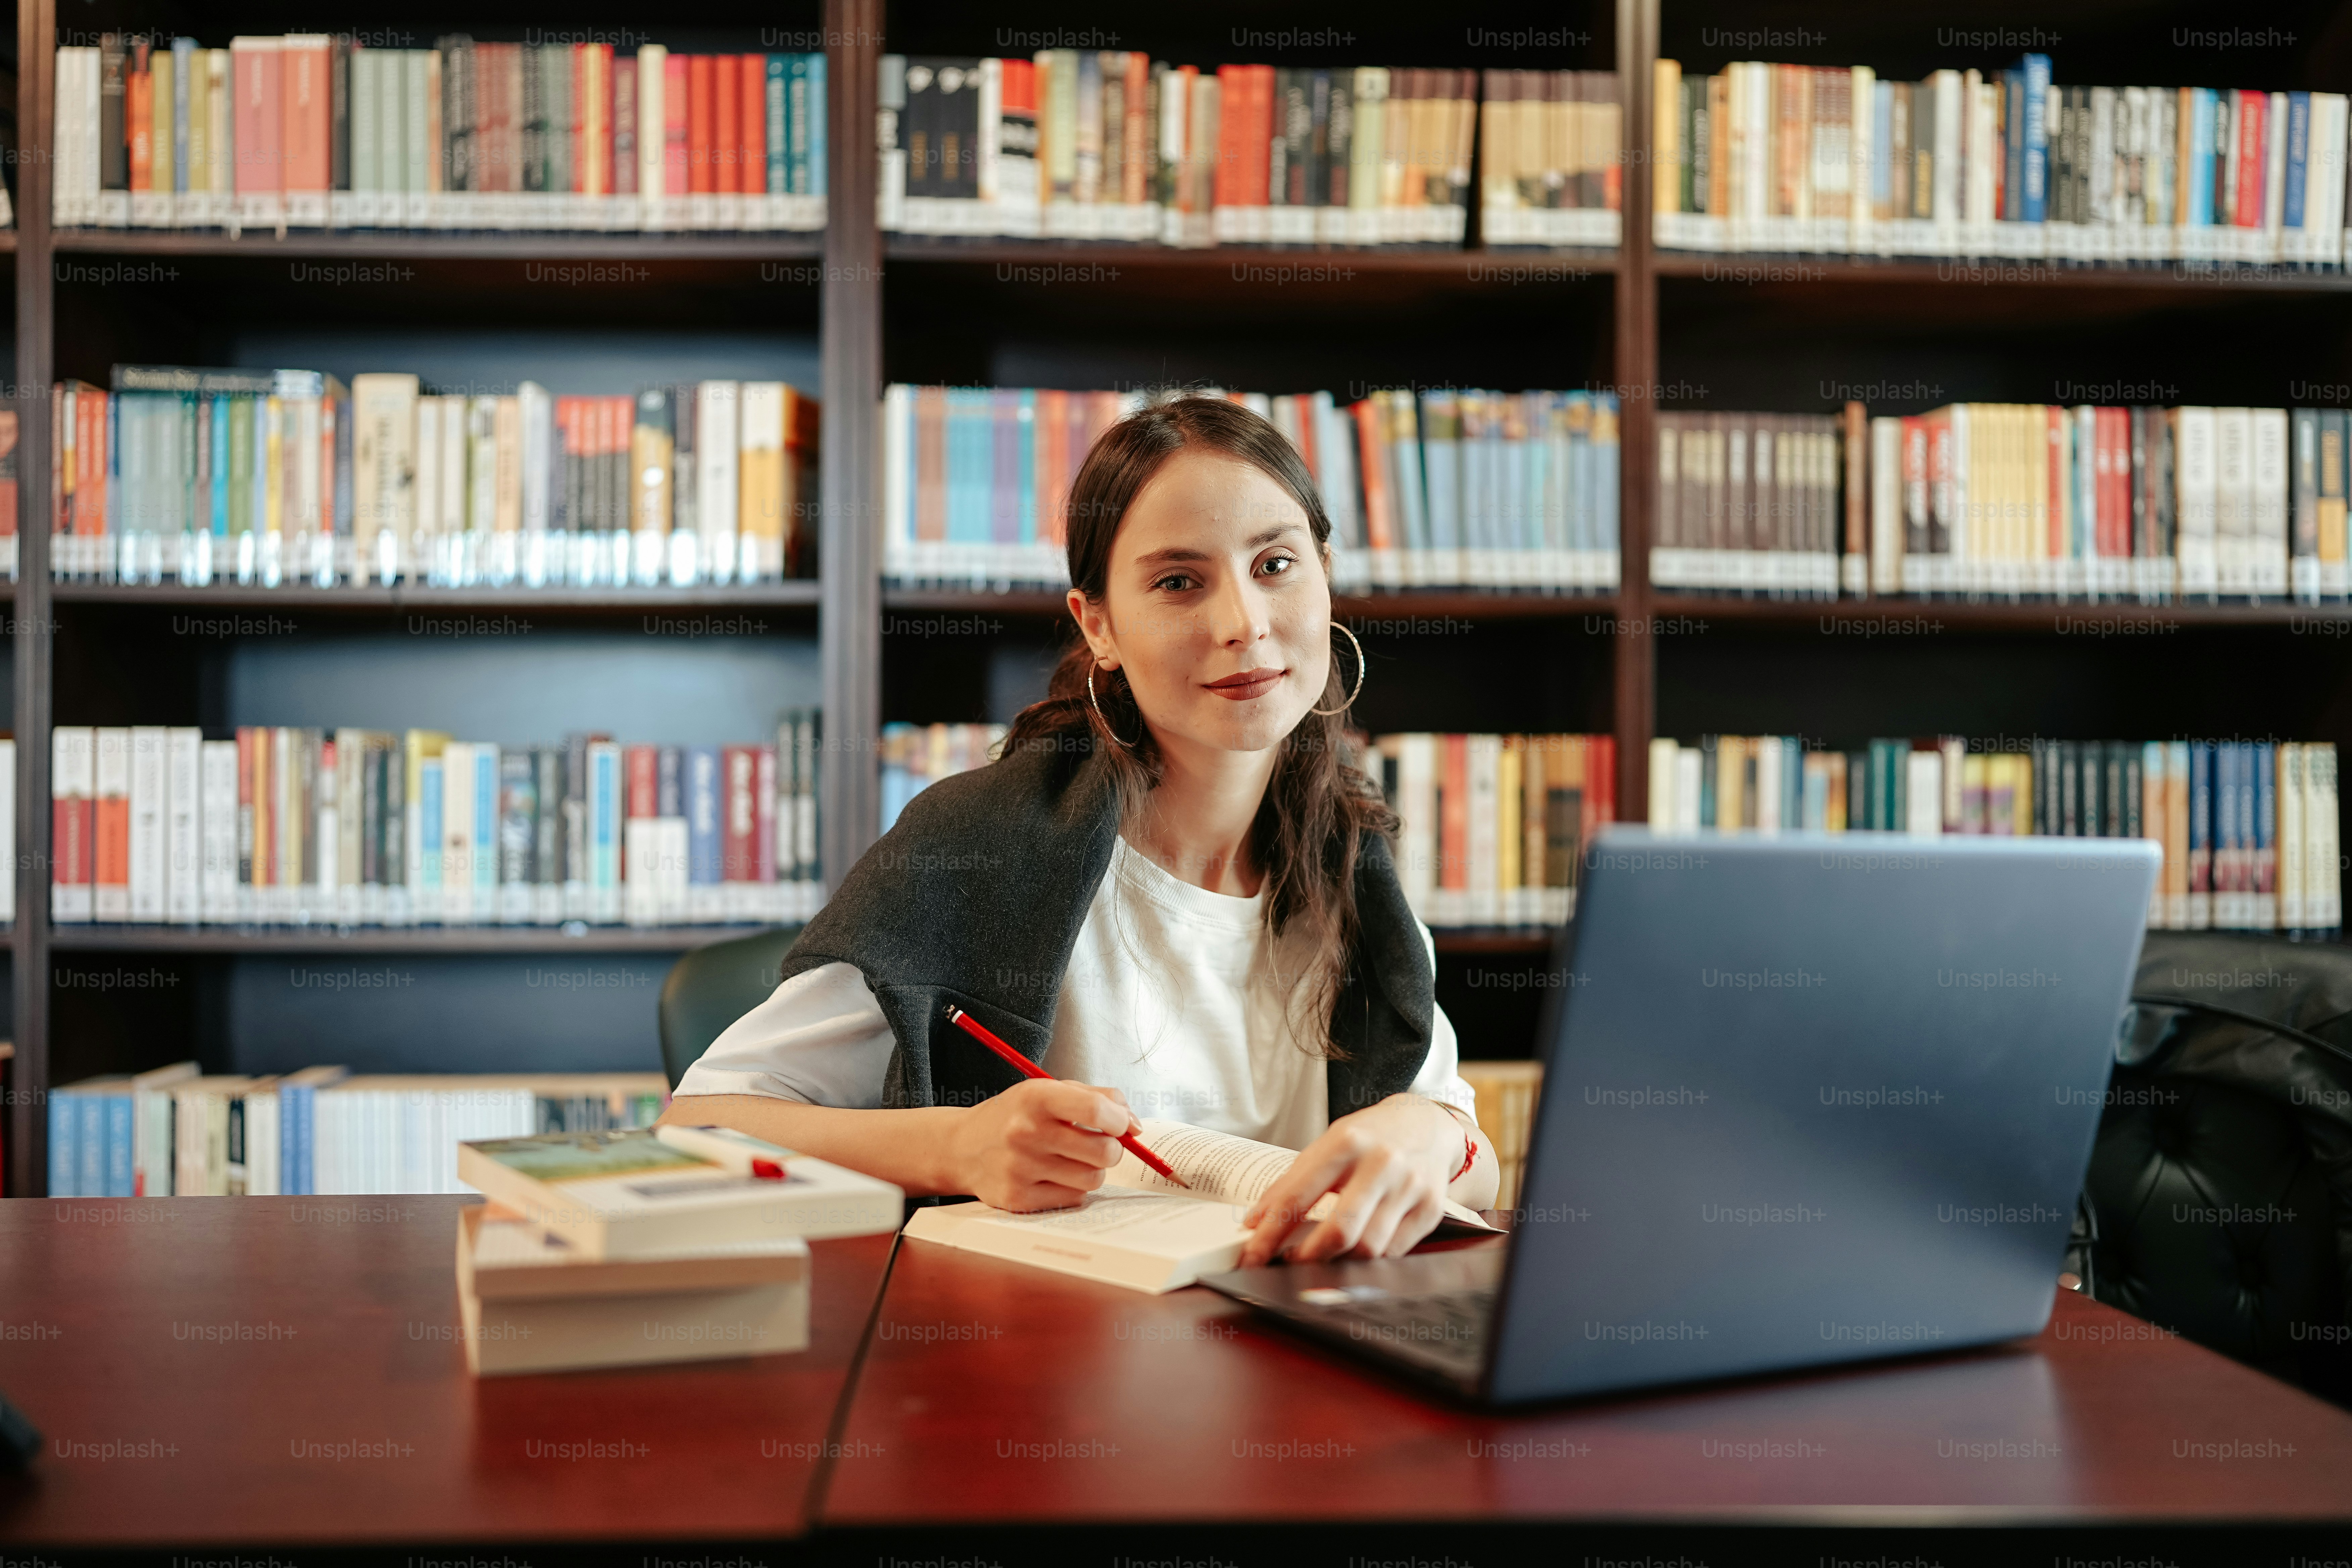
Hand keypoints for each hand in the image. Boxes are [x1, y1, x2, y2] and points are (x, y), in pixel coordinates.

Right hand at [946, 1079, 1132, 1212]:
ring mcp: (1020, 1169)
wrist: (962, 1147)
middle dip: (1111, 1149)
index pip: (1097, 1110)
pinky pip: (1073, 1199)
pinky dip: (1073, 1188)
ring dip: (1092, 1170)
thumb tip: (1135, 1126)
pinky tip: (1054, 1175)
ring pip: (1092, 1179)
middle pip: (1103, 1151)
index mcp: (1036, 1098)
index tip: (1118, 1123)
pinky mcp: (1017, 1199)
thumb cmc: (1017, 1116)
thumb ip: (1099, 1097)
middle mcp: (1025, 1133)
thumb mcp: (1050, 1091)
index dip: (1120, 1120)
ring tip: (1073, 1159)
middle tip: (1098, 1143)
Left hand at [1236, 1095, 1460, 1266]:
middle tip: (1288, 1264)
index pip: (1298, 1197)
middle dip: (1307, 1258)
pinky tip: (1353, 1254)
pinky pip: (1393, 1252)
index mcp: (1346, 1142)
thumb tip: (1256, 1223)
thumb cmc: (1369, 1137)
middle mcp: (1381, 1163)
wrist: (1426, 1124)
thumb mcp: (1328, 1144)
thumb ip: (1293, 1182)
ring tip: (1320, 1259)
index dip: (1270, 1233)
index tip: (1252, 1255)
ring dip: (1337, 1263)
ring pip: (1368, 1248)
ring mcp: (1410, 1187)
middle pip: (1339, 1231)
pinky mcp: (1430, 1209)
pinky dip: (1367, 1260)